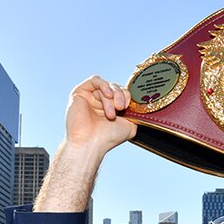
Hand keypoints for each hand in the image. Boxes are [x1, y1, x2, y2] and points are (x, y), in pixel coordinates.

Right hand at [33, 76, 136, 212]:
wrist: (91, 143)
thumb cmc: (107, 137)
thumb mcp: (129, 126)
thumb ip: (135, 115)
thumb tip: (143, 109)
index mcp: (112, 108)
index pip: (123, 94)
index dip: (127, 97)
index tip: (127, 108)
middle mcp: (100, 102)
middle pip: (116, 88)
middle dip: (121, 96)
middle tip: (121, 108)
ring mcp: (90, 97)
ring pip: (107, 86)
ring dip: (113, 96)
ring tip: (112, 110)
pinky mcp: (80, 92)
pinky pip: (95, 80)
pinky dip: (104, 85)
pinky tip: (108, 95)